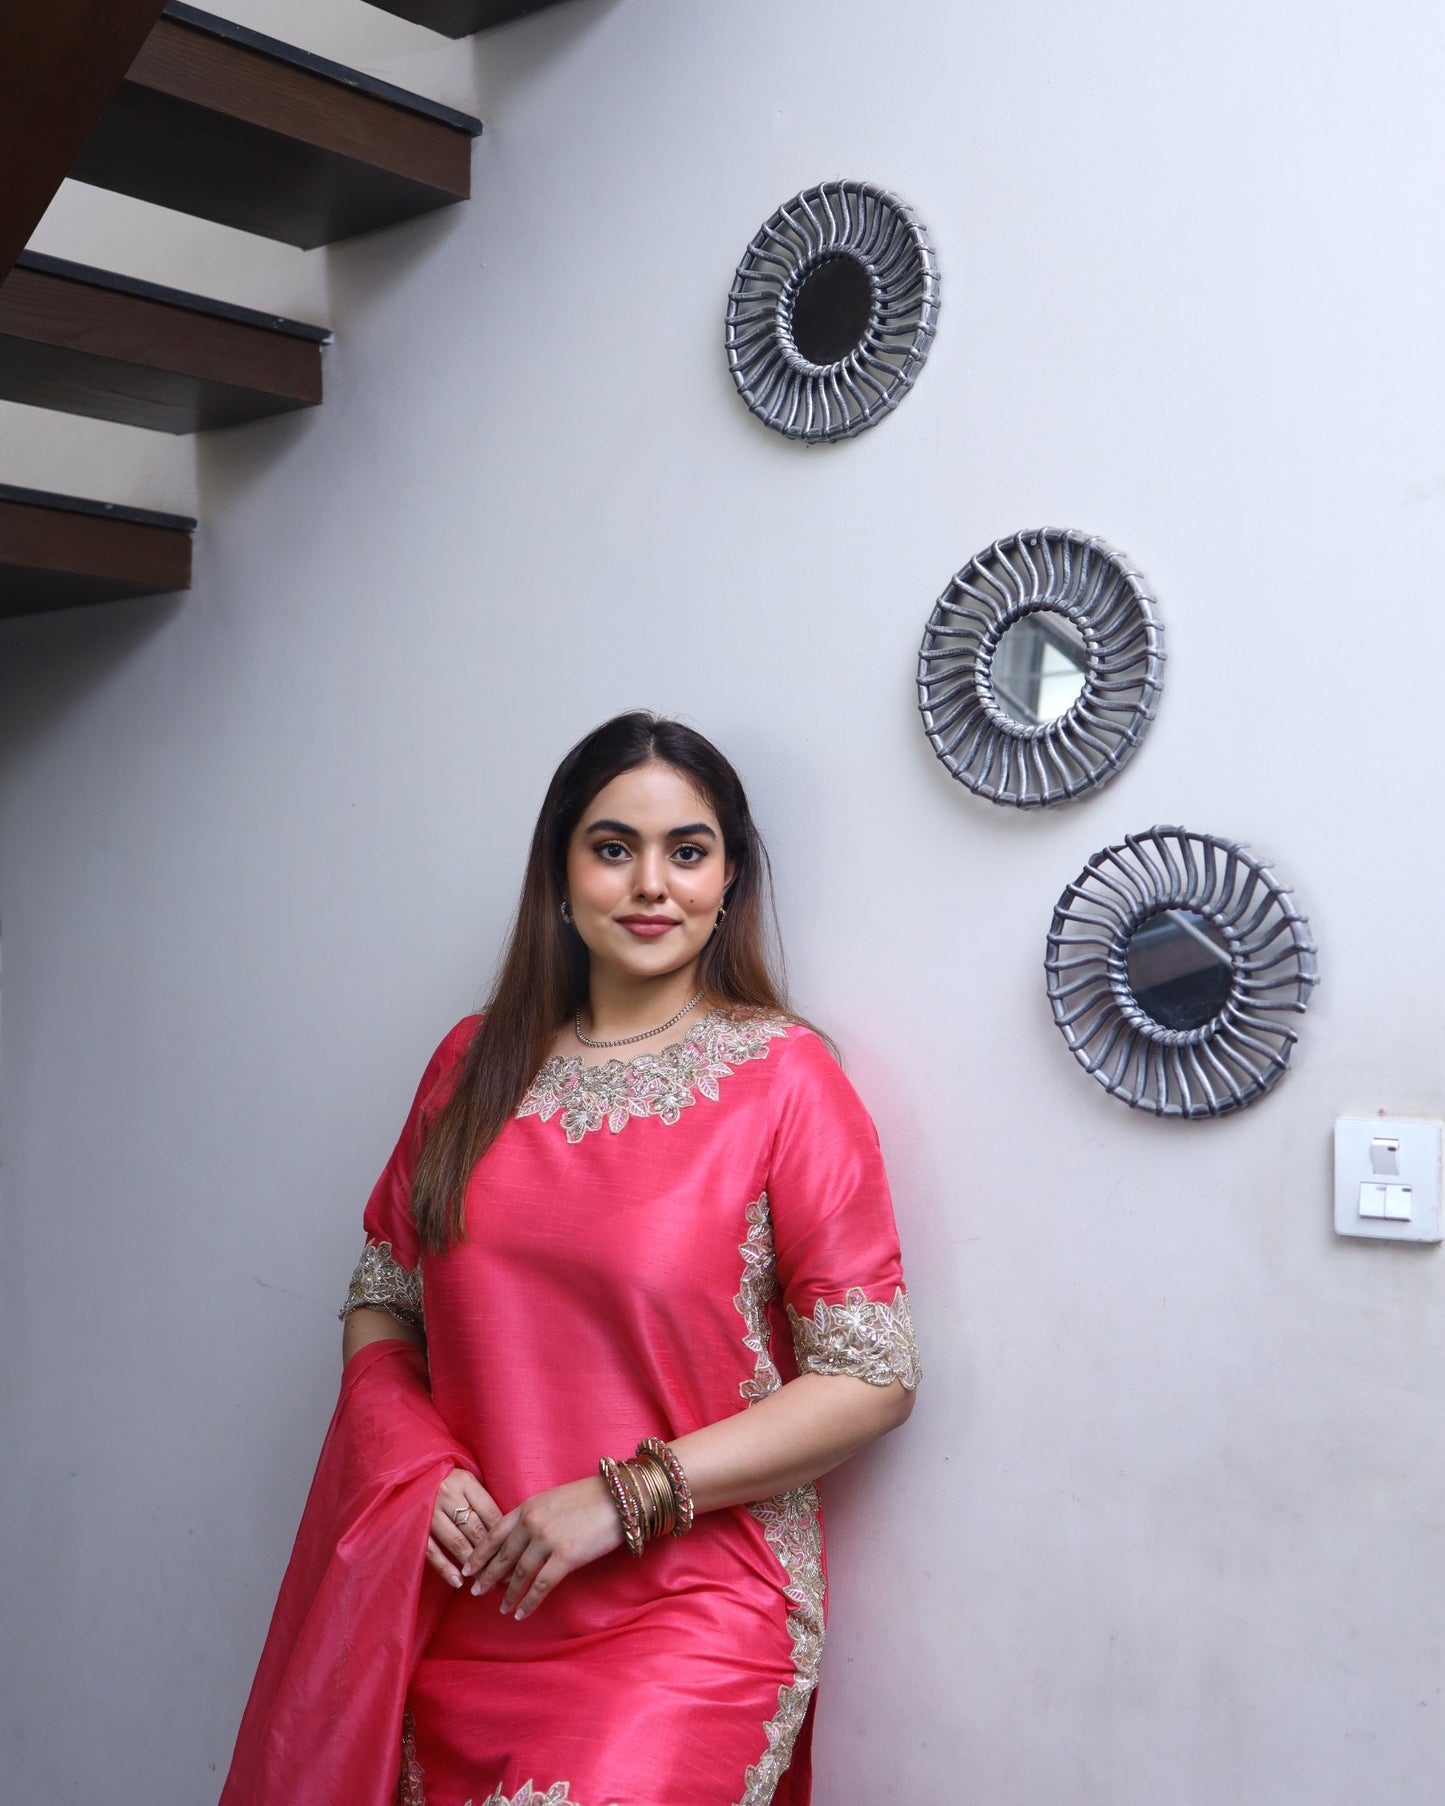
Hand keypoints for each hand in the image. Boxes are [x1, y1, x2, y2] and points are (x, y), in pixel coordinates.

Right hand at [427, 1467, 503, 1588]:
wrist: (410, 1476)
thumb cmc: (446, 1481)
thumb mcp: (466, 1481)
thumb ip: (482, 1501)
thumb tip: (507, 1531)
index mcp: (464, 1481)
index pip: (490, 1513)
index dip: (503, 1536)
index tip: (514, 1555)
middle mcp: (448, 1495)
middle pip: (475, 1530)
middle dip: (491, 1555)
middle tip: (504, 1574)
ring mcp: (430, 1512)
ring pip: (457, 1542)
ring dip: (473, 1564)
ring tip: (484, 1580)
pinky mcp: (415, 1527)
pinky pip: (432, 1552)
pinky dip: (446, 1568)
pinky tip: (458, 1582)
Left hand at [465, 1476, 622, 1620]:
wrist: (620, 1498)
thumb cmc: (591, 1497)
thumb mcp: (554, 1499)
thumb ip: (535, 1517)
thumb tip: (521, 1541)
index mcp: (529, 1507)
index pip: (495, 1533)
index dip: (481, 1553)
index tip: (469, 1568)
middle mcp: (533, 1522)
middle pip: (503, 1556)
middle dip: (488, 1576)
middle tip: (476, 1592)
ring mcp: (548, 1540)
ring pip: (520, 1574)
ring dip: (509, 1595)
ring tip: (502, 1608)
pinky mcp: (565, 1557)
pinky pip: (540, 1586)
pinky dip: (529, 1602)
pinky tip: (521, 1613)